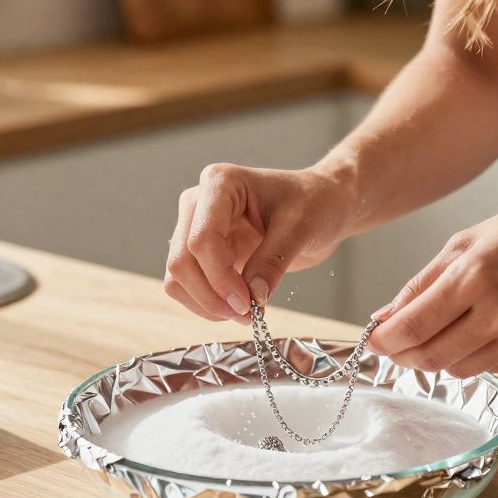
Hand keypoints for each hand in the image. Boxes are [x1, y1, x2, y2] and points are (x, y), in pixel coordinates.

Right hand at [165, 162, 355, 322]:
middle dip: (211, 295)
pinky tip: (235, 307)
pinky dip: (205, 303)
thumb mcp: (299, 229)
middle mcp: (199, 202)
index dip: (220, 277)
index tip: (247, 303)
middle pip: (182, 260)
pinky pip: (187, 284)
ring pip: (177, 276)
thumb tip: (251, 298)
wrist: (320, 205)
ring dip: (204, 303)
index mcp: (220, 183)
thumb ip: (271, 262)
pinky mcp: (200, 252)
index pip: (202, 238)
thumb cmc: (313, 203)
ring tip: (244, 313)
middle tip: (246, 314)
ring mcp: (195, 227)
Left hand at [367, 189, 497, 375]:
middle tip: (393, 347)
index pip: (413, 327)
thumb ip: (421, 284)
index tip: (372, 340)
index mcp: (475, 275)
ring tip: (437, 332)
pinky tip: (477, 331)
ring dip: (437, 357)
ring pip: (458, 369)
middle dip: (403, 356)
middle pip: (430, 357)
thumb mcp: (466, 242)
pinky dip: (471, 356)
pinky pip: (490, 367)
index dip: (384, 341)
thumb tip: (383, 318)